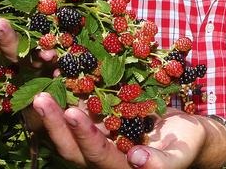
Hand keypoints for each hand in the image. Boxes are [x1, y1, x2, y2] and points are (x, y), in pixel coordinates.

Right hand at [0, 0, 56, 64]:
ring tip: (0, 24)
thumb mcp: (12, 4)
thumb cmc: (23, 25)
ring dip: (4, 36)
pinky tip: (48, 53)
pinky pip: (40, 60)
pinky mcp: (39, 63)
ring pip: (8, 48)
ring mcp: (18, 56)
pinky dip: (42, 57)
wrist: (48, 59)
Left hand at [32, 93, 215, 168]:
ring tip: (41, 78)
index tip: (73, 113)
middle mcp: (99, 154)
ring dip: (52, 103)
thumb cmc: (185, 145)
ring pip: (66, 123)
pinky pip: (75, 102)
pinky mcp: (95, 116)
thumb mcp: (179, 154)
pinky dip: (65, 87)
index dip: (83, 136)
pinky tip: (56, 66)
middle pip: (68, 144)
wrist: (184, 131)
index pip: (95, 155)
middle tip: (40, 97)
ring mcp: (94, 134)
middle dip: (53, 122)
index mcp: (117, 167)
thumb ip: (160, 162)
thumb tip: (137, 160)